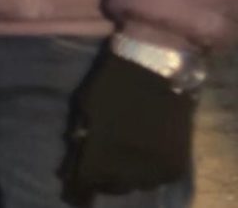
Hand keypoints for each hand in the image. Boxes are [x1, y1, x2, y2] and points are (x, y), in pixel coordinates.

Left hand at [63, 50, 195, 200]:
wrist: (158, 66)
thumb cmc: (114, 81)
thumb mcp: (85, 106)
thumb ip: (80, 134)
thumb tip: (73, 155)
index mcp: (103, 150)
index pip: (86, 180)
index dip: (79, 183)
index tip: (75, 182)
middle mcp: (131, 166)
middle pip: (113, 186)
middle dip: (103, 179)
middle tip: (98, 168)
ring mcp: (157, 167)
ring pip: (138, 184)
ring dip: (127, 177)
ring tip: (121, 163)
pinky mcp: (178, 163)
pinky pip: (160, 178)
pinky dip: (150, 173)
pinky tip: (143, 160)